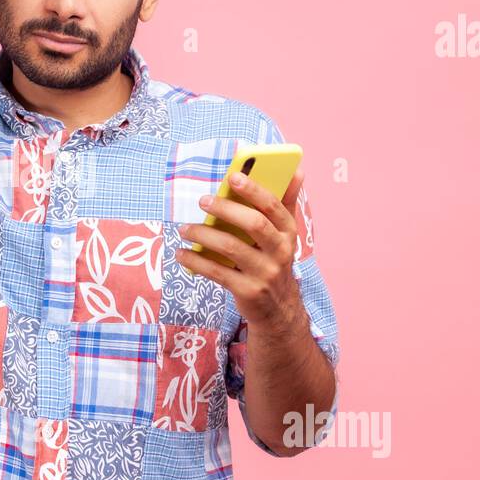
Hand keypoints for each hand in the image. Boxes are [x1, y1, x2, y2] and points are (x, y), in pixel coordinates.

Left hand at [175, 166, 307, 329]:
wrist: (278, 308)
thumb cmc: (274, 260)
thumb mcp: (284, 234)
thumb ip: (286, 202)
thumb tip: (297, 171)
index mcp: (288, 232)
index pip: (273, 206)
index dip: (254, 190)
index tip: (232, 176)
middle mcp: (281, 252)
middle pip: (254, 224)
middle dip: (226, 209)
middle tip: (203, 201)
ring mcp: (265, 273)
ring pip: (231, 247)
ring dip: (204, 234)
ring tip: (184, 228)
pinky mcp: (248, 291)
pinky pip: (217, 272)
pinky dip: (196, 261)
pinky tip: (182, 253)